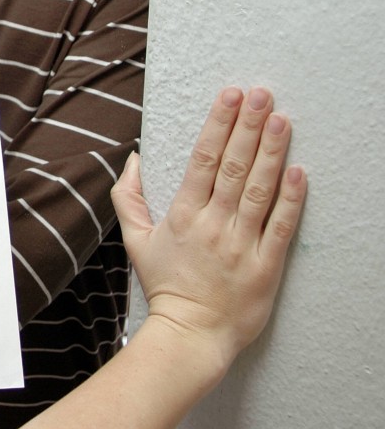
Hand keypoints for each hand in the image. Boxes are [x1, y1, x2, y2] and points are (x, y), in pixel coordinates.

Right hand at [113, 86, 306, 366]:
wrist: (191, 334)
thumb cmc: (165, 285)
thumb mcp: (135, 240)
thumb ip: (129, 197)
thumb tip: (133, 158)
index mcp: (182, 215)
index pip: (203, 160)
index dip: (218, 125)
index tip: (230, 96)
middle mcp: (212, 225)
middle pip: (232, 167)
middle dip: (248, 127)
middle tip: (261, 94)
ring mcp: (240, 245)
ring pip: (258, 190)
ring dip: (271, 152)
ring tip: (282, 119)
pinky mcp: (265, 266)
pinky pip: (280, 226)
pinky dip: (291, 198)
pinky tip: (299, 171)